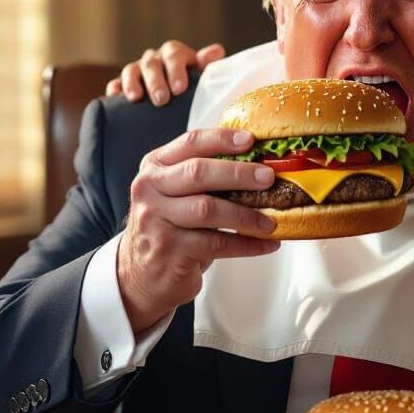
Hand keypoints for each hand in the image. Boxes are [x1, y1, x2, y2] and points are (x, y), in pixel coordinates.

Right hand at [105, 40, 225, 103]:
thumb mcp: (203, 77)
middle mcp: (156, 60)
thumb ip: (208, 65)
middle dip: (156, 81)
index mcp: (176, 55)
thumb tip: (216, 51)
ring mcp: (138, 71)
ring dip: (132, 82)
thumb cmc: (194, 89)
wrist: (177, 102)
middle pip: (151, 63)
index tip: (180, 89)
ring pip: (131, 70)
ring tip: (135, 98)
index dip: (176, 69)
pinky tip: (114, 97)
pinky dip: (114, 89)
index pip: (174, 53)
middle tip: (162, 100)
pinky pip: (115, 83)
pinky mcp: (123, 84)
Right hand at [118, 127, 279, 331]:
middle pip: (198, 173)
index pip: (190, 143)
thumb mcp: (176, 193)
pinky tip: (265, 244)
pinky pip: (216, 244)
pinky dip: (246, 245)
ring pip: (208, 210)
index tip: (250, 140)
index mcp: (156, 166)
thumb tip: (257, 162)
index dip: (222, 139)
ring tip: (271, 221)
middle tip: (268, 177)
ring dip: (246, 215)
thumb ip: (204, 174)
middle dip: (239, 173)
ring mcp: (155, 220)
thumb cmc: (171, 226)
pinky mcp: (168, 249)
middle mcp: (150, 189)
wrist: (143, 273)